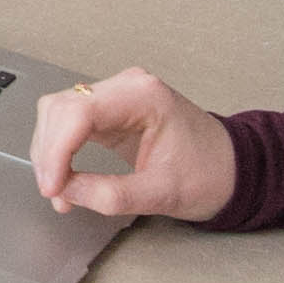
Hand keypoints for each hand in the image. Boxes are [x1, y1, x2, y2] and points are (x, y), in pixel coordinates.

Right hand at [33, 69, 232, 221]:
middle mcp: (126, 87)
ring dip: (50, 152)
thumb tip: (67, 192)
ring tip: (60, 190)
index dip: (56, 151)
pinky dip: (60, 150)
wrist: (234, 168)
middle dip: (49, 154)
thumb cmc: (210, 173)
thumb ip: (111, 195)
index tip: (53, 187)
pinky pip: (70, 122)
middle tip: (55, 193)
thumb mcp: (162, 194)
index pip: (78, 112)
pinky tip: (65, 175)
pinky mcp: (111, 110)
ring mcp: (117, 95)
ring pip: (58, 113)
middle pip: (61, 109)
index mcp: (143, 96)